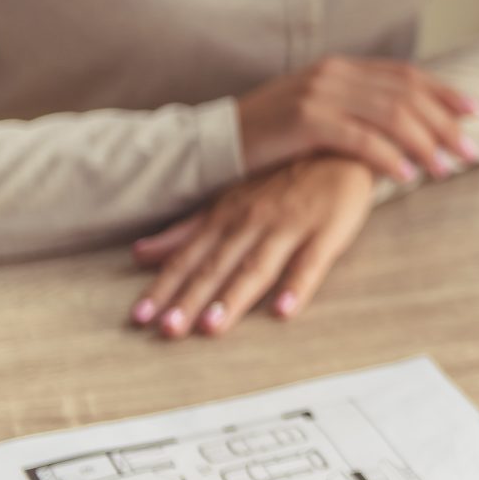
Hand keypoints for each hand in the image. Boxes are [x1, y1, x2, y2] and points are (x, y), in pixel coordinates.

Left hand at [128, 156, 374, 337]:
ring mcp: (289, 227)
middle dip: (190, 299)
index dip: (163, 287)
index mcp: (225, 217)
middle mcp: (252, 222)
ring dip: (234, 297)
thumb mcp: (230, 200)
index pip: (187, 258)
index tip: (139, 317)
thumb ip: (188, 230)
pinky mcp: (326, 232)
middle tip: (168, 330)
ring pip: (257, 267)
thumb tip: (140, 254)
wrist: (339, 149)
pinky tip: (285, 310)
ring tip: (212, 327)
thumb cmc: (282, 180)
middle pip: (216, 266)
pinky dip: (298, 286)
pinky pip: (311, 263)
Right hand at [235, 57, 478, 185]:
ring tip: (445, 168)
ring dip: (424, 143)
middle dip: (444, 124)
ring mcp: (319, 94)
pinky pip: (358, 138)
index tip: (475, 114)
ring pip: (390, 115)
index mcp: (341, 68)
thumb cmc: (271, 136)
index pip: (406, 75)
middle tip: (469, 152)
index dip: (445, 93)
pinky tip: (406, 175)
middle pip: (406, 94)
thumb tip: (406, 129)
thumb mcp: (318, 113)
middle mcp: (334, 73)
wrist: (215, 141)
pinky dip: (388, 157)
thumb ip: (356, 110)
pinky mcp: (304, 120)